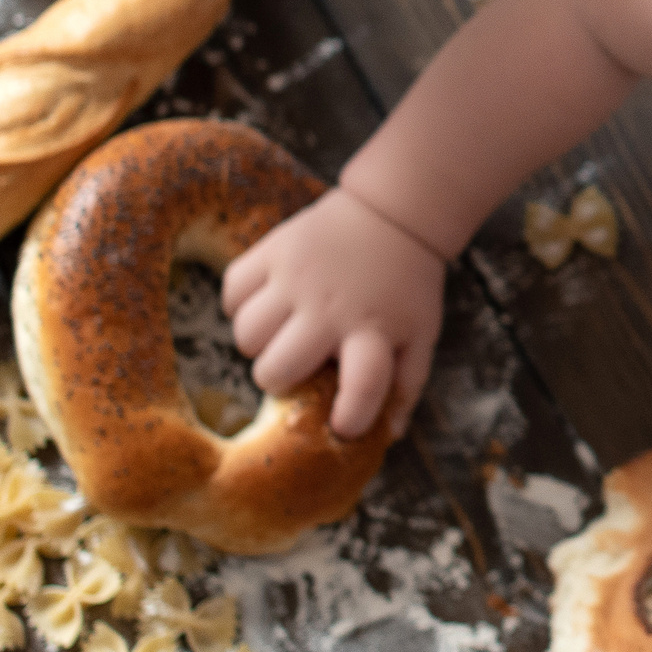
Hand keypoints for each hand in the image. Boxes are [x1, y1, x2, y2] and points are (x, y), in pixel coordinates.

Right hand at [222, 186, 446, 438]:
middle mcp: (332, 306)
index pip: (362, 386)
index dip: (349, 417)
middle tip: (298, 363)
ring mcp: (298, 276)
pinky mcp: (273, 249)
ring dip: (259, 343)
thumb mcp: (419, 336)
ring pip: (244, 336)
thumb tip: (387, 437)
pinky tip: (269, 301)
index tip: (341, 425)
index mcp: (375, 330)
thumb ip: (406, 387)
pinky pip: (231, 293)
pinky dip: (241, 304)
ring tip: (285, 330)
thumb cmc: (404, 286)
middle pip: (275, 369)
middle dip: (280, 378)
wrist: (394, 214)